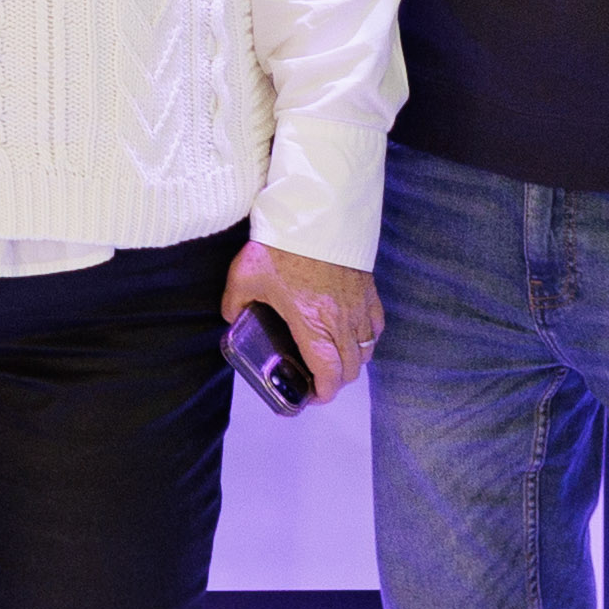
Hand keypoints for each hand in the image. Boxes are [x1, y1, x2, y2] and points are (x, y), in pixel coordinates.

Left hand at [221, 241, 377, 402]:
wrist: (314, 211)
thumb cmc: (280, 244)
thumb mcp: (245, 276)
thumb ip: (235, 302)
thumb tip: (232, 316)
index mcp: (311, 322)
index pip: (328, 372)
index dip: (323, 393)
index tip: (313, 397)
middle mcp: (340, 319)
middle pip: (351, 368)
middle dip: (336, 381)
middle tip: (319, 380)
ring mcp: (359, 304)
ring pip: (366, 349)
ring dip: (352, 361)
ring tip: (334, 359)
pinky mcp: (369, 288)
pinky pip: (376, 324)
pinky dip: (367, 337)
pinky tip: (353, 333)